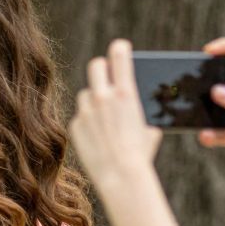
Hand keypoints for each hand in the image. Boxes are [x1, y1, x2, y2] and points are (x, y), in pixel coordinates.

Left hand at [70, 38, 160, 187]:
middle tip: (105, 75)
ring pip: (86, 95)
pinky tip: (96, 138)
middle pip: (95, 66)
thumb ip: (139, 112)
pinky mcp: (75, 125)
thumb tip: (135, 111)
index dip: (120, 48)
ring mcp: (86, 110)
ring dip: (93, 101)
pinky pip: (80, 117)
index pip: (119, 54)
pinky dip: (87, 124)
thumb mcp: (149, 128)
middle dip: (101, 68)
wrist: (120, 176)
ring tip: (104, 121)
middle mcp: (103, 97)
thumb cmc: (140, 154)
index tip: (120, 48)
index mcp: (125, 93)